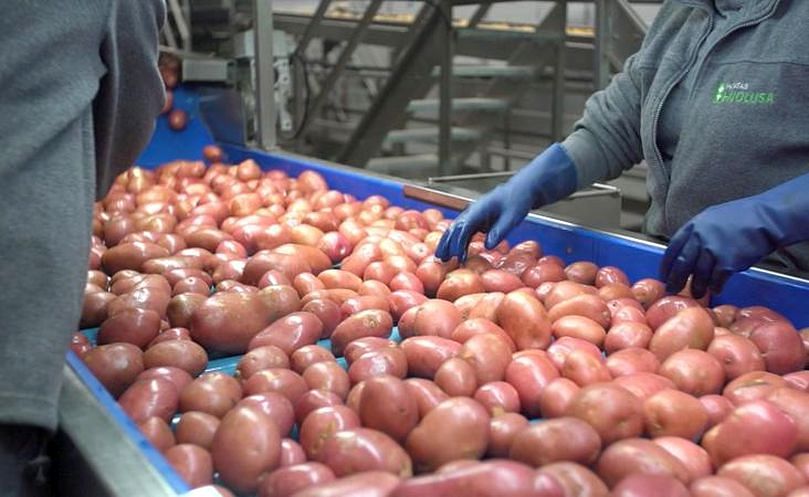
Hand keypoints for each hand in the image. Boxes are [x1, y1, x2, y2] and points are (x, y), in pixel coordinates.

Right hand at [435, 143, 577, 261]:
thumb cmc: (518, 200)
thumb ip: (500, 230)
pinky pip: (464, 231)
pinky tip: (456, 253)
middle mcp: (473, 211)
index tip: (458, 257)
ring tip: (442, 258)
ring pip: (456, 229)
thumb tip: (488, 246)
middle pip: (454, 228)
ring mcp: (474, 214)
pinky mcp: (477, 219)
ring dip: (448, 243)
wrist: (522, 189)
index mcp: (480, 209)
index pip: (464, 227)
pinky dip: (458, 242)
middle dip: (446, 244)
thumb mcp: (513, 216)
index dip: (459, 243)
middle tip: (440, 259)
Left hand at [660, 172, 808, 297]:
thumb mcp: (711, 218)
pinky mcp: (727, 262)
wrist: (765, 218)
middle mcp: (699, 238)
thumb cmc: (741, 217)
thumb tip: (687, 250)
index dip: (666, 265)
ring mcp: (713, 251)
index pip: (672, 249)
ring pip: (698, 275)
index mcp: (693, 227)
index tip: (663, 276)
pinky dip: (715, 287)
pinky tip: (716, 290)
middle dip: (674, 280)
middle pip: (681, 265)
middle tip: (672, 291)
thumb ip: (697, 233)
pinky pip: (716, 280)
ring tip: (697, 295)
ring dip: (696, 287)